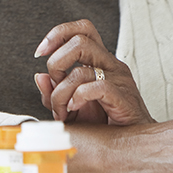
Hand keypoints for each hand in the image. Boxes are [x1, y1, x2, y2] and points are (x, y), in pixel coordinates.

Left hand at [33, 19, 152, 124]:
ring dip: (61, 92)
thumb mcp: (72, 106)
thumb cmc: (105, 124)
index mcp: (99, 60)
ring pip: (81, 69)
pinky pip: (97, 87)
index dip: (58, 34)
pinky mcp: (123, 97)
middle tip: (55, 85)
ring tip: (63, 110)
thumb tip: (40, 77)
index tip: (40, 53)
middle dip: (56, 63)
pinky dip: (78, 97)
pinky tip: (74, 108)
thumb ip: (54, 92)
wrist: (133, 143)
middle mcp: (110, 64)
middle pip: (79, 41)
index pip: (82, 29)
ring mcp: (119, 79)